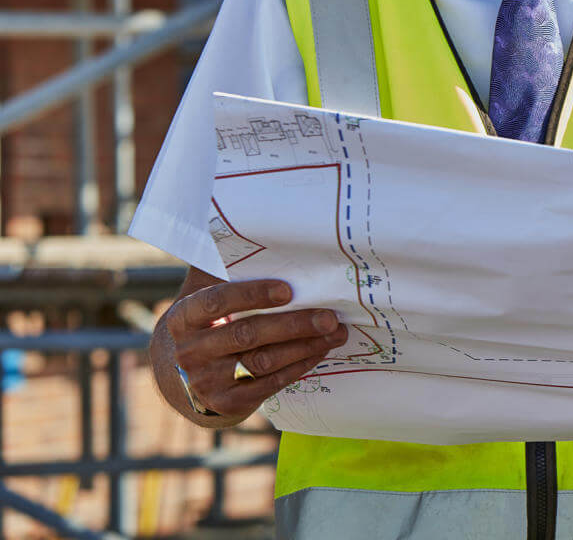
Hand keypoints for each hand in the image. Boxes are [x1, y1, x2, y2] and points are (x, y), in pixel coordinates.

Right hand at [164, 276, 346, 422]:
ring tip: (336, 332)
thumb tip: (248, 223)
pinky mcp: (226, 403)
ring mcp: (205, 381)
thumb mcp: (204, 291)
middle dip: (294, 325)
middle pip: (247, 335)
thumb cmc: (208, 320)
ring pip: (263, 362)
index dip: (251, 295)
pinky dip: (299, 366)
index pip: (215, 302)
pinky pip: (269, 384)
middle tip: (330, 316)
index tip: (288, 290)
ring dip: (305, 346)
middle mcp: (190, 351)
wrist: (184, 374)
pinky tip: (320, 350)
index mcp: (183, 317)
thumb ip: (222, 265)